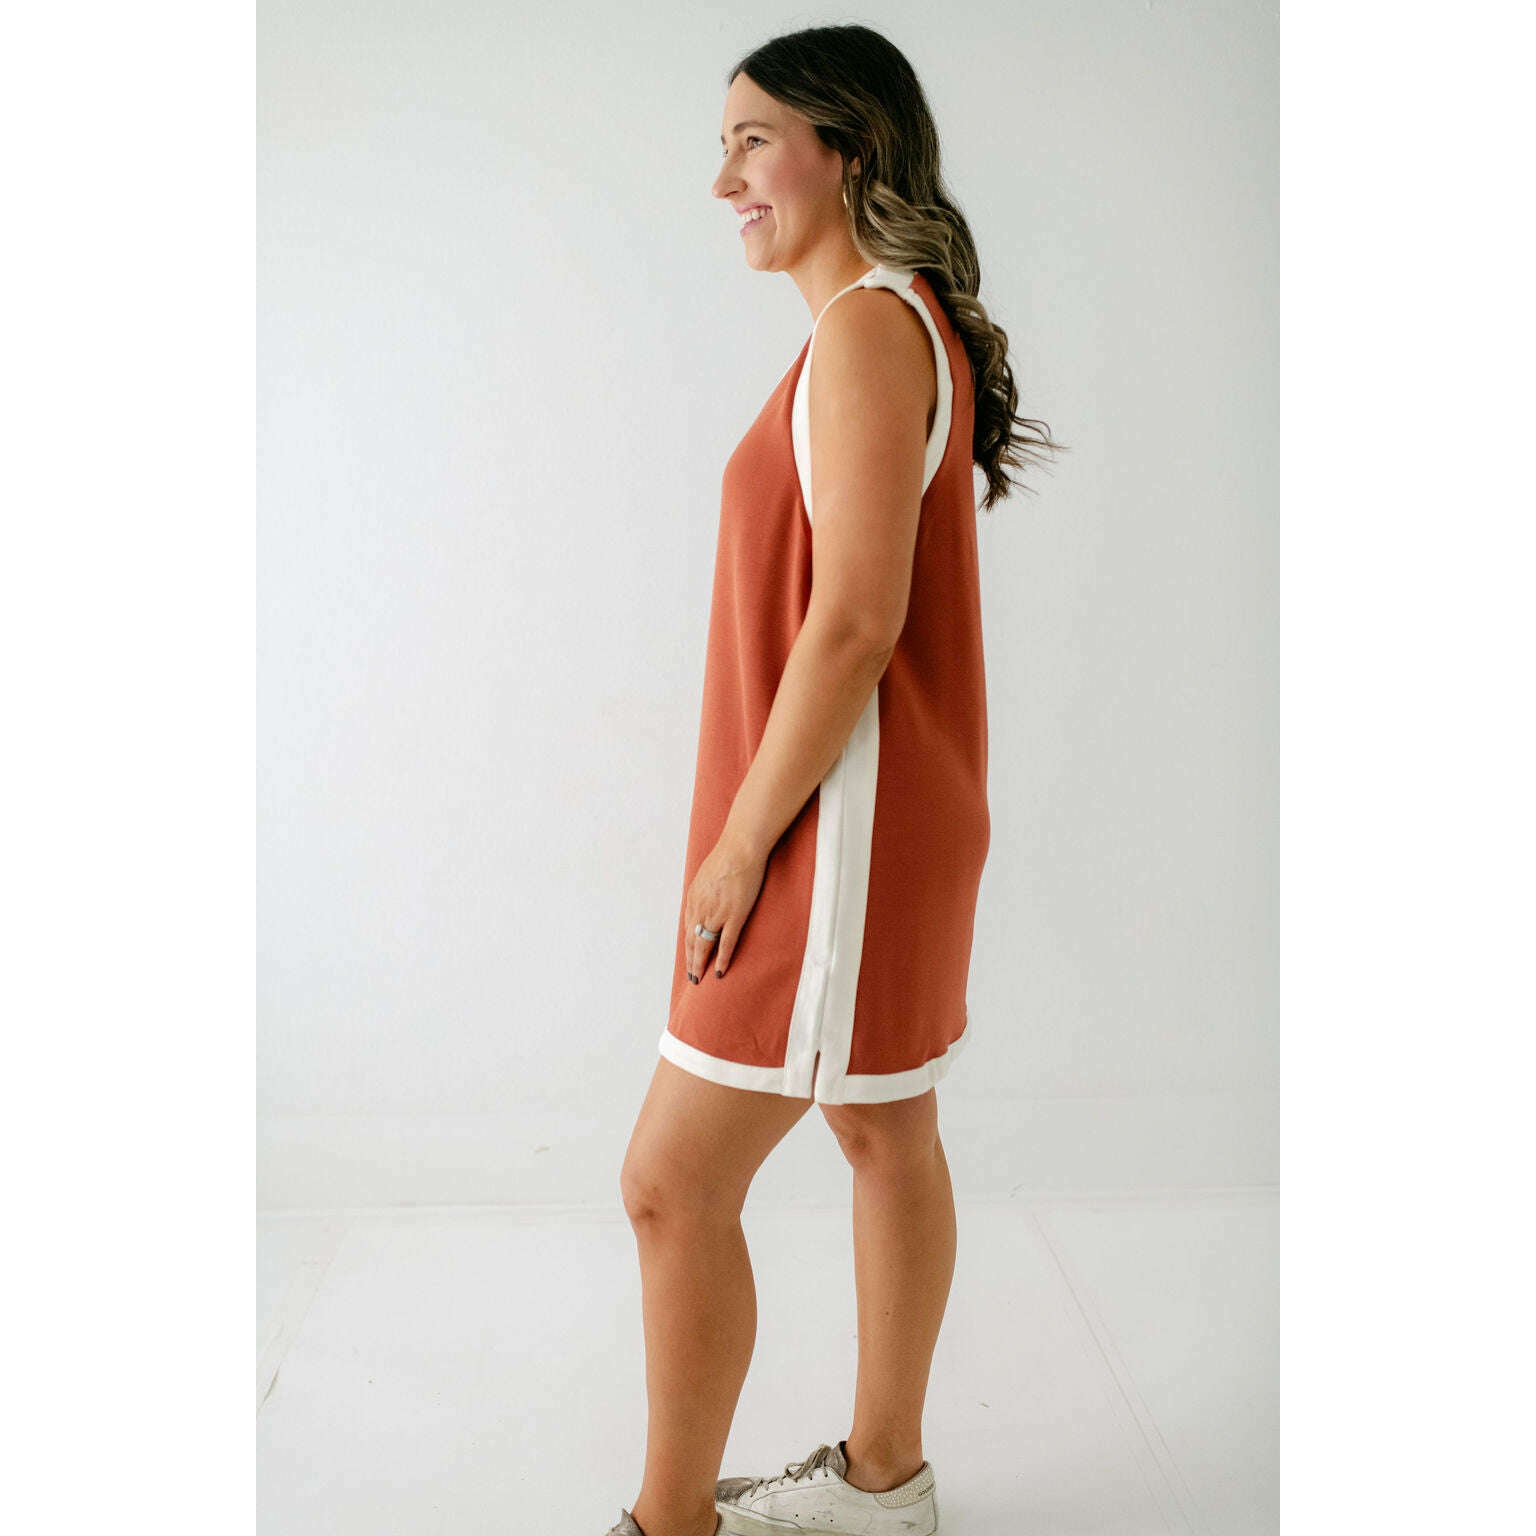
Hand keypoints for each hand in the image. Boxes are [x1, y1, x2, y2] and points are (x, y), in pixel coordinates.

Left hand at [683, 831, 767, 981]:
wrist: (740, 848)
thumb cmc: (727, 857)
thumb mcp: (706, 875)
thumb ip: (704, 891)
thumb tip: (705, 898)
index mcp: (693, 899)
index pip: (687, 929)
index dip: (688, 946)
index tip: (689, 958)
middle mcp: (700, 909)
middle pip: (691, 941)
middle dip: (691, 960)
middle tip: (692, 976)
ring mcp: (716, 914)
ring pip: (704, 946)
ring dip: (700, 964)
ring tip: (700, 979)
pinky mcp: (734, 916)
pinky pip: (726, 943)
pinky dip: (722, 958)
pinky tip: (720, 970)